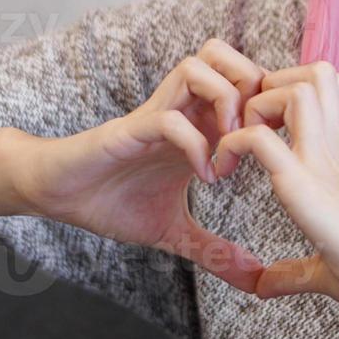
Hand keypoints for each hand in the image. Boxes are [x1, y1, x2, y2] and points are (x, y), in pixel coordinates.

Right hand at [18, 38, 269, 292]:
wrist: (58, 197)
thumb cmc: (111, 203)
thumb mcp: (174, 233)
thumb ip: (215, 252)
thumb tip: (255, 279)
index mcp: (197, 127)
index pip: (245, 83)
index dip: (270, 107)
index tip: (280, 153)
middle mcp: (180, 112)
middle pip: (229, 58)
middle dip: (254, 91)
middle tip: (260, 140)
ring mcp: (155, 117)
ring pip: (200, 68)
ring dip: (226, 105)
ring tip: (231, 153)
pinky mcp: (129, 131)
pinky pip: (170, 118)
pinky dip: (195, 143)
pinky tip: (203, 177)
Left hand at [214, 60, 338, 313]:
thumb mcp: (324, 269)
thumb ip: (292, 272)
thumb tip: (264, 286)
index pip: (324, 88)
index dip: (285, 93)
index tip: (255, 130)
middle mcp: (335, 147)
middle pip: (315, 72)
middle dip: (273, 86)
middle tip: (246, 126)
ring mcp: (323, 160)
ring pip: (295, 88)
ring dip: (256, 105)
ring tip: (239, 140)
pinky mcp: (307, 183)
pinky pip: (260, 138)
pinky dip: (233, 144)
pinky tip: (225, 172)